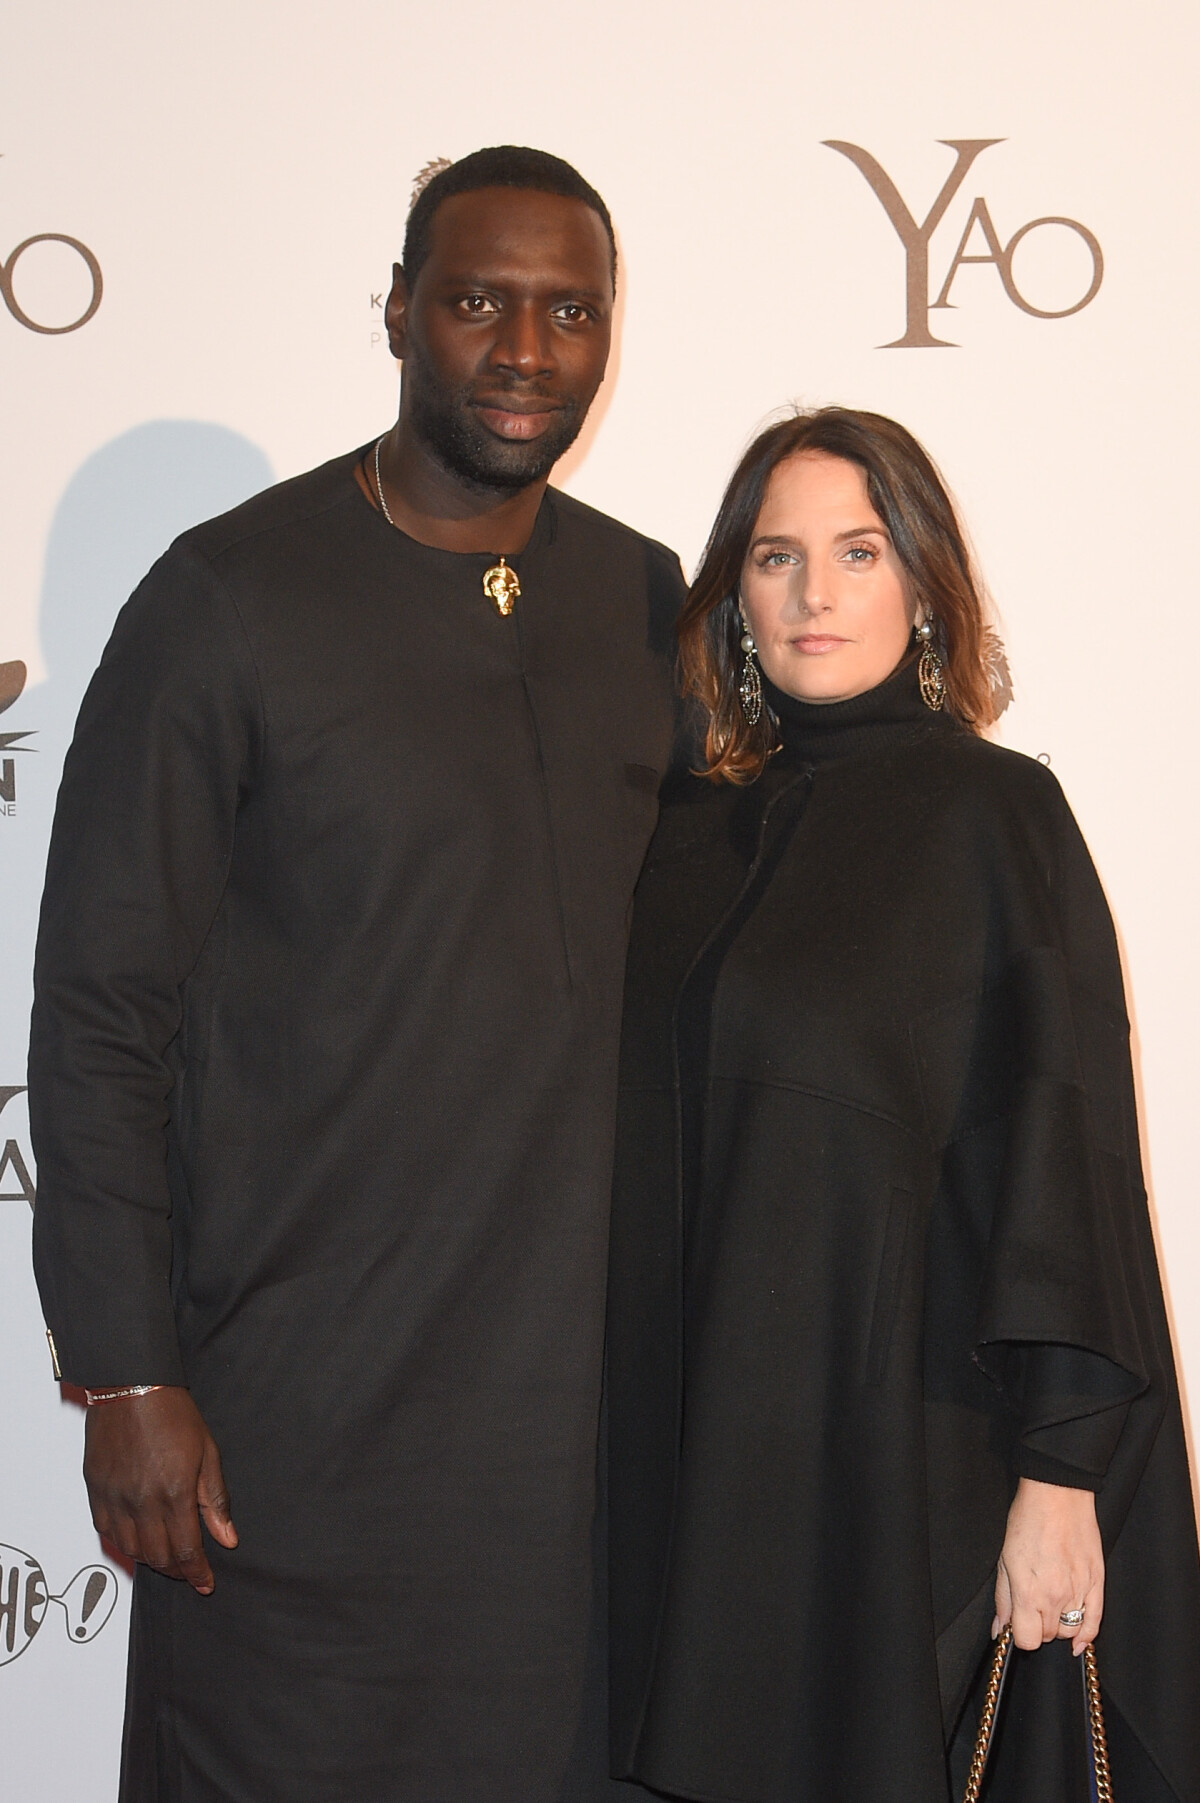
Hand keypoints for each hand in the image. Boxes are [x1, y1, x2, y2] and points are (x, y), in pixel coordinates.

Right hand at [83, 1385, 236, 1592]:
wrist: (132, 1386)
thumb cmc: (171, 1412)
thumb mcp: (207, 1453)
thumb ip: (215, 1500)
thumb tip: (227, 1537)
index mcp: (173, 1493)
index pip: (186, 1550)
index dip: (197, 1573)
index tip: (205, 1583)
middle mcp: (141, 1501)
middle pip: (158, 1557)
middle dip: (177, 1570)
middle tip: (189, 1570)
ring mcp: (114, 1498)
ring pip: (130, 1550)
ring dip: (150, 1560)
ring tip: (166, 1557)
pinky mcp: (95, 1490)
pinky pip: (106, 1532)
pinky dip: (123, 1543)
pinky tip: (136, 1539)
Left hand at [993, 1477, 1102, 1654]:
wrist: (1057, 1495)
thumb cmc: (1027, 1521)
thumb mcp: (1004, 1559)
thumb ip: (1003, 1599)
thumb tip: (999, 1628)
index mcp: (1029, 1592)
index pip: (1027, 1640)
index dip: (1020, 1633)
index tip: (1017, 1621)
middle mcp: (1056, 1598)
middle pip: (1048, 1636)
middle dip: (1037, 1626)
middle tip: (1032, 1606)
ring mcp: (1079, 1592)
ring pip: (1069, 1631)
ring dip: (1058, 1625)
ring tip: (1050, 1606)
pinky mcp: (1097, 1583)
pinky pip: (1094, 1622)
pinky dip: (1086, 1636)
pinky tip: (1078, 1642)